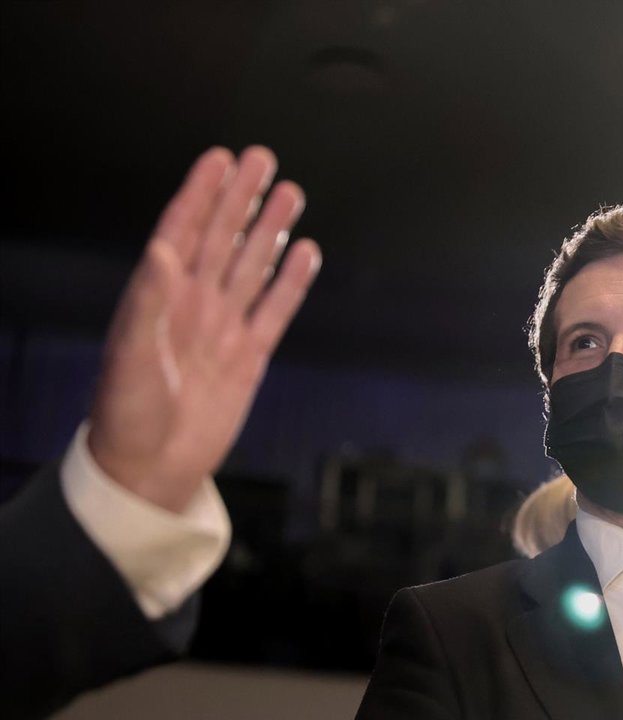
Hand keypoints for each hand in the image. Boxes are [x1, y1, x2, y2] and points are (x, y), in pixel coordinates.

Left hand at [88, 146, 320, 511]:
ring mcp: (223, 329)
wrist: (152, 468)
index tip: (220, 159)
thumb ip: (147, 302)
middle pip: (223, 239)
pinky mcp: (249, 357)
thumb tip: (164, 249)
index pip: (182, 231)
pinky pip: (275, 311)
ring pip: (252, 268)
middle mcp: (193, 304)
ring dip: (270, 231)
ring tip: (291, 193)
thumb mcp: (130, 357)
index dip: (200, 194)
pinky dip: (291, 283)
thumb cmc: (127, 413)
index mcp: (159, 297)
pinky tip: (307, 254)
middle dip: (241, 199)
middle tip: (264, 159)